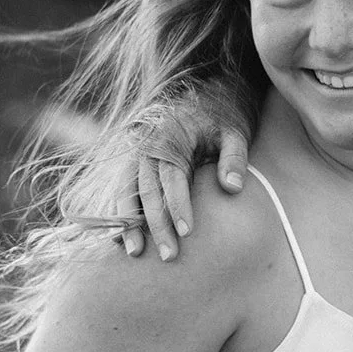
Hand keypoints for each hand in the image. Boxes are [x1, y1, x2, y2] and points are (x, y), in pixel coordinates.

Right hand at [116, 77, 254, 260]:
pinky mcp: (131, 164)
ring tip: (135, 254)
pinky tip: (118, 240)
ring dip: (129, 223)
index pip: (173, 177)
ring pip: (127, 192)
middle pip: (148, 190)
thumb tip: (233, 188)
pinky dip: (117, 214)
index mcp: (171, 136)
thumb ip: (235, 158)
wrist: (201, 94)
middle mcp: (147, 146)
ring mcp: (135, 155)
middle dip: (156, 225)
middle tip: (169, 256)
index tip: (188, 232)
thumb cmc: (221, 118)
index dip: (179, 205)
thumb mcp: (234, 131)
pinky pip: (119, 191)